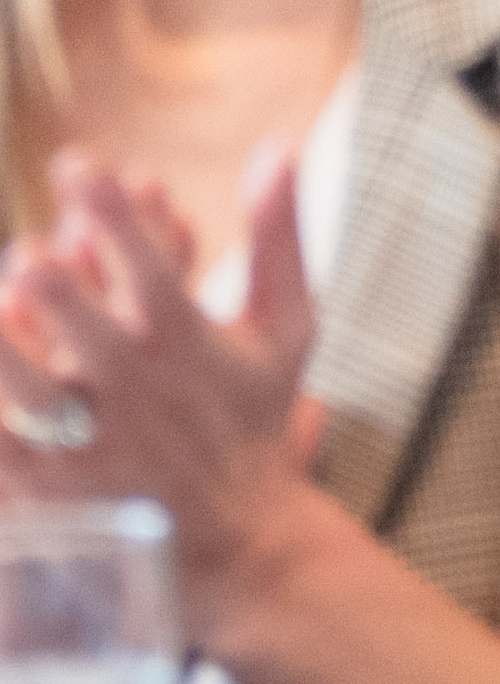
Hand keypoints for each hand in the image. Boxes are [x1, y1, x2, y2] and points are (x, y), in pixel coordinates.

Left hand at [0, 151, 323, 650]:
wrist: (231, 536)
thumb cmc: (252, 414)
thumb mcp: (288, 323)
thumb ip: (278, 234)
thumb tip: (278, 147)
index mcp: (187, 342)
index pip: (150, 268)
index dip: (114, 214)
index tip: (80, 160)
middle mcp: (132, 388)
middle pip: (87, 334)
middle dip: (59, 294)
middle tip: (29, 253)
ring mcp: (81, 440)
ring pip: (26, 394)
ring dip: (6, 353)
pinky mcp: (38, 483)